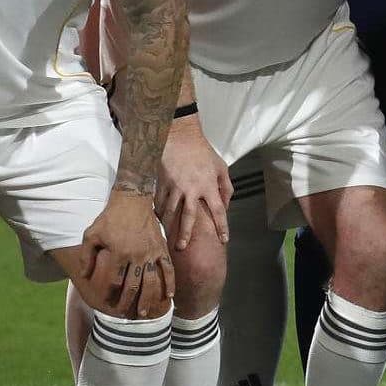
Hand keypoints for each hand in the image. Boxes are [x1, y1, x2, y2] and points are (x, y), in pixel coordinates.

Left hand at [81, 189, 174, 317]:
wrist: (133, 200)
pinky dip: (169, 282)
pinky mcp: (161, 247)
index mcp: (119, 253)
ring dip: (148, 299)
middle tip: (125, 315)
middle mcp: (136, 255)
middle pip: (134, 286)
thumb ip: (86, 256)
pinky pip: (167, 268)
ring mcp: (151, 252)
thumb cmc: (109, 218)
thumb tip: (83, 275)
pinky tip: (169, 295)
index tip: (107, 303)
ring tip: (145, 313)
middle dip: (129, 303)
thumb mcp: (91, 234)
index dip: (110, 295)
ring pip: (152, 281)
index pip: (114, 281)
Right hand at [158, 117, 231, 250]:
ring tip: (168, 236)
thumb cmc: (203, 153)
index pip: (219, 210)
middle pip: (189, 217)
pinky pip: (159, 202)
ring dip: (168, 225)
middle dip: (185, 234)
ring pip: (170, 211)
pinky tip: (158, 219)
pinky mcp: (162, 183)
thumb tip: (226, 205)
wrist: (180, 137)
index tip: (223, 239)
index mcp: (209, 185)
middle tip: (182, 248)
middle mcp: (192, 189)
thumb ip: (226, 187)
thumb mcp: (221, 167)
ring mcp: (175, 187)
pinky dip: (158, 211)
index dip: (222, 226)